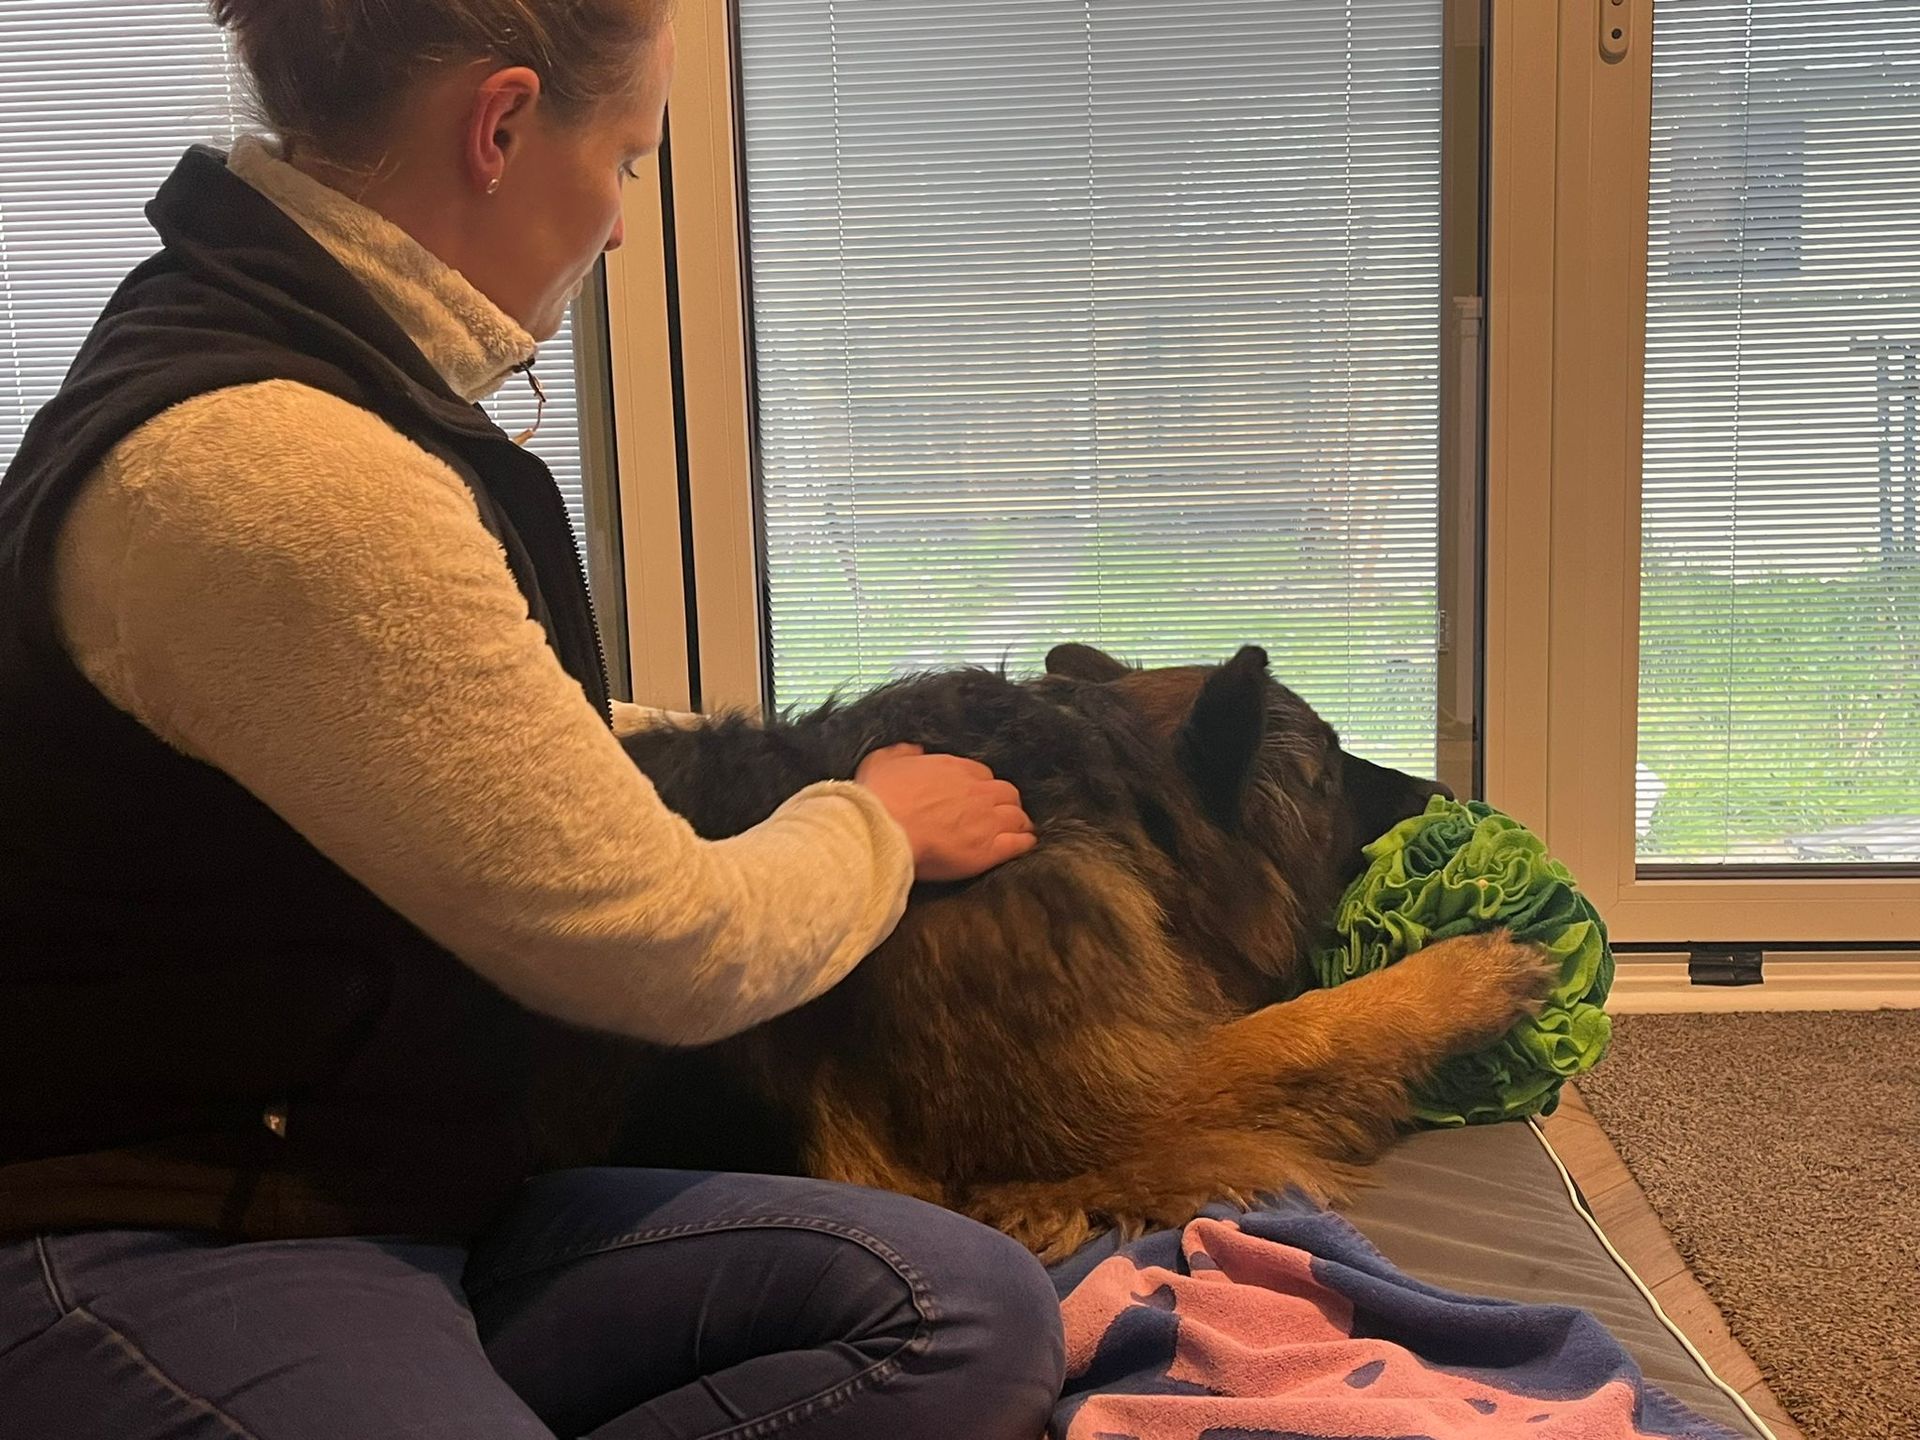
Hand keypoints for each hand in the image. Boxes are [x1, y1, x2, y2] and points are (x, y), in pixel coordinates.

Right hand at [854, 744, 1037, 882]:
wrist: (883, 831)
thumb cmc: (879, 798)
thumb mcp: (882, 761)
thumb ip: (902, 752)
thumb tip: (914, 749)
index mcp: (954, 768)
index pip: (981, 774)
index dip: (980, 786)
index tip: (975, 796)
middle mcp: (976, 791)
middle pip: (1006, 793)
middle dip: (1004, 802)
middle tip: (998, 813)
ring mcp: (987, 820)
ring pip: (1017, 816)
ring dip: (1017, 821)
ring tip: (1017, 829)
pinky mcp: (989, 850)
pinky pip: (1019, 843)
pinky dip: (1024, 842)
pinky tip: (1024, 844)